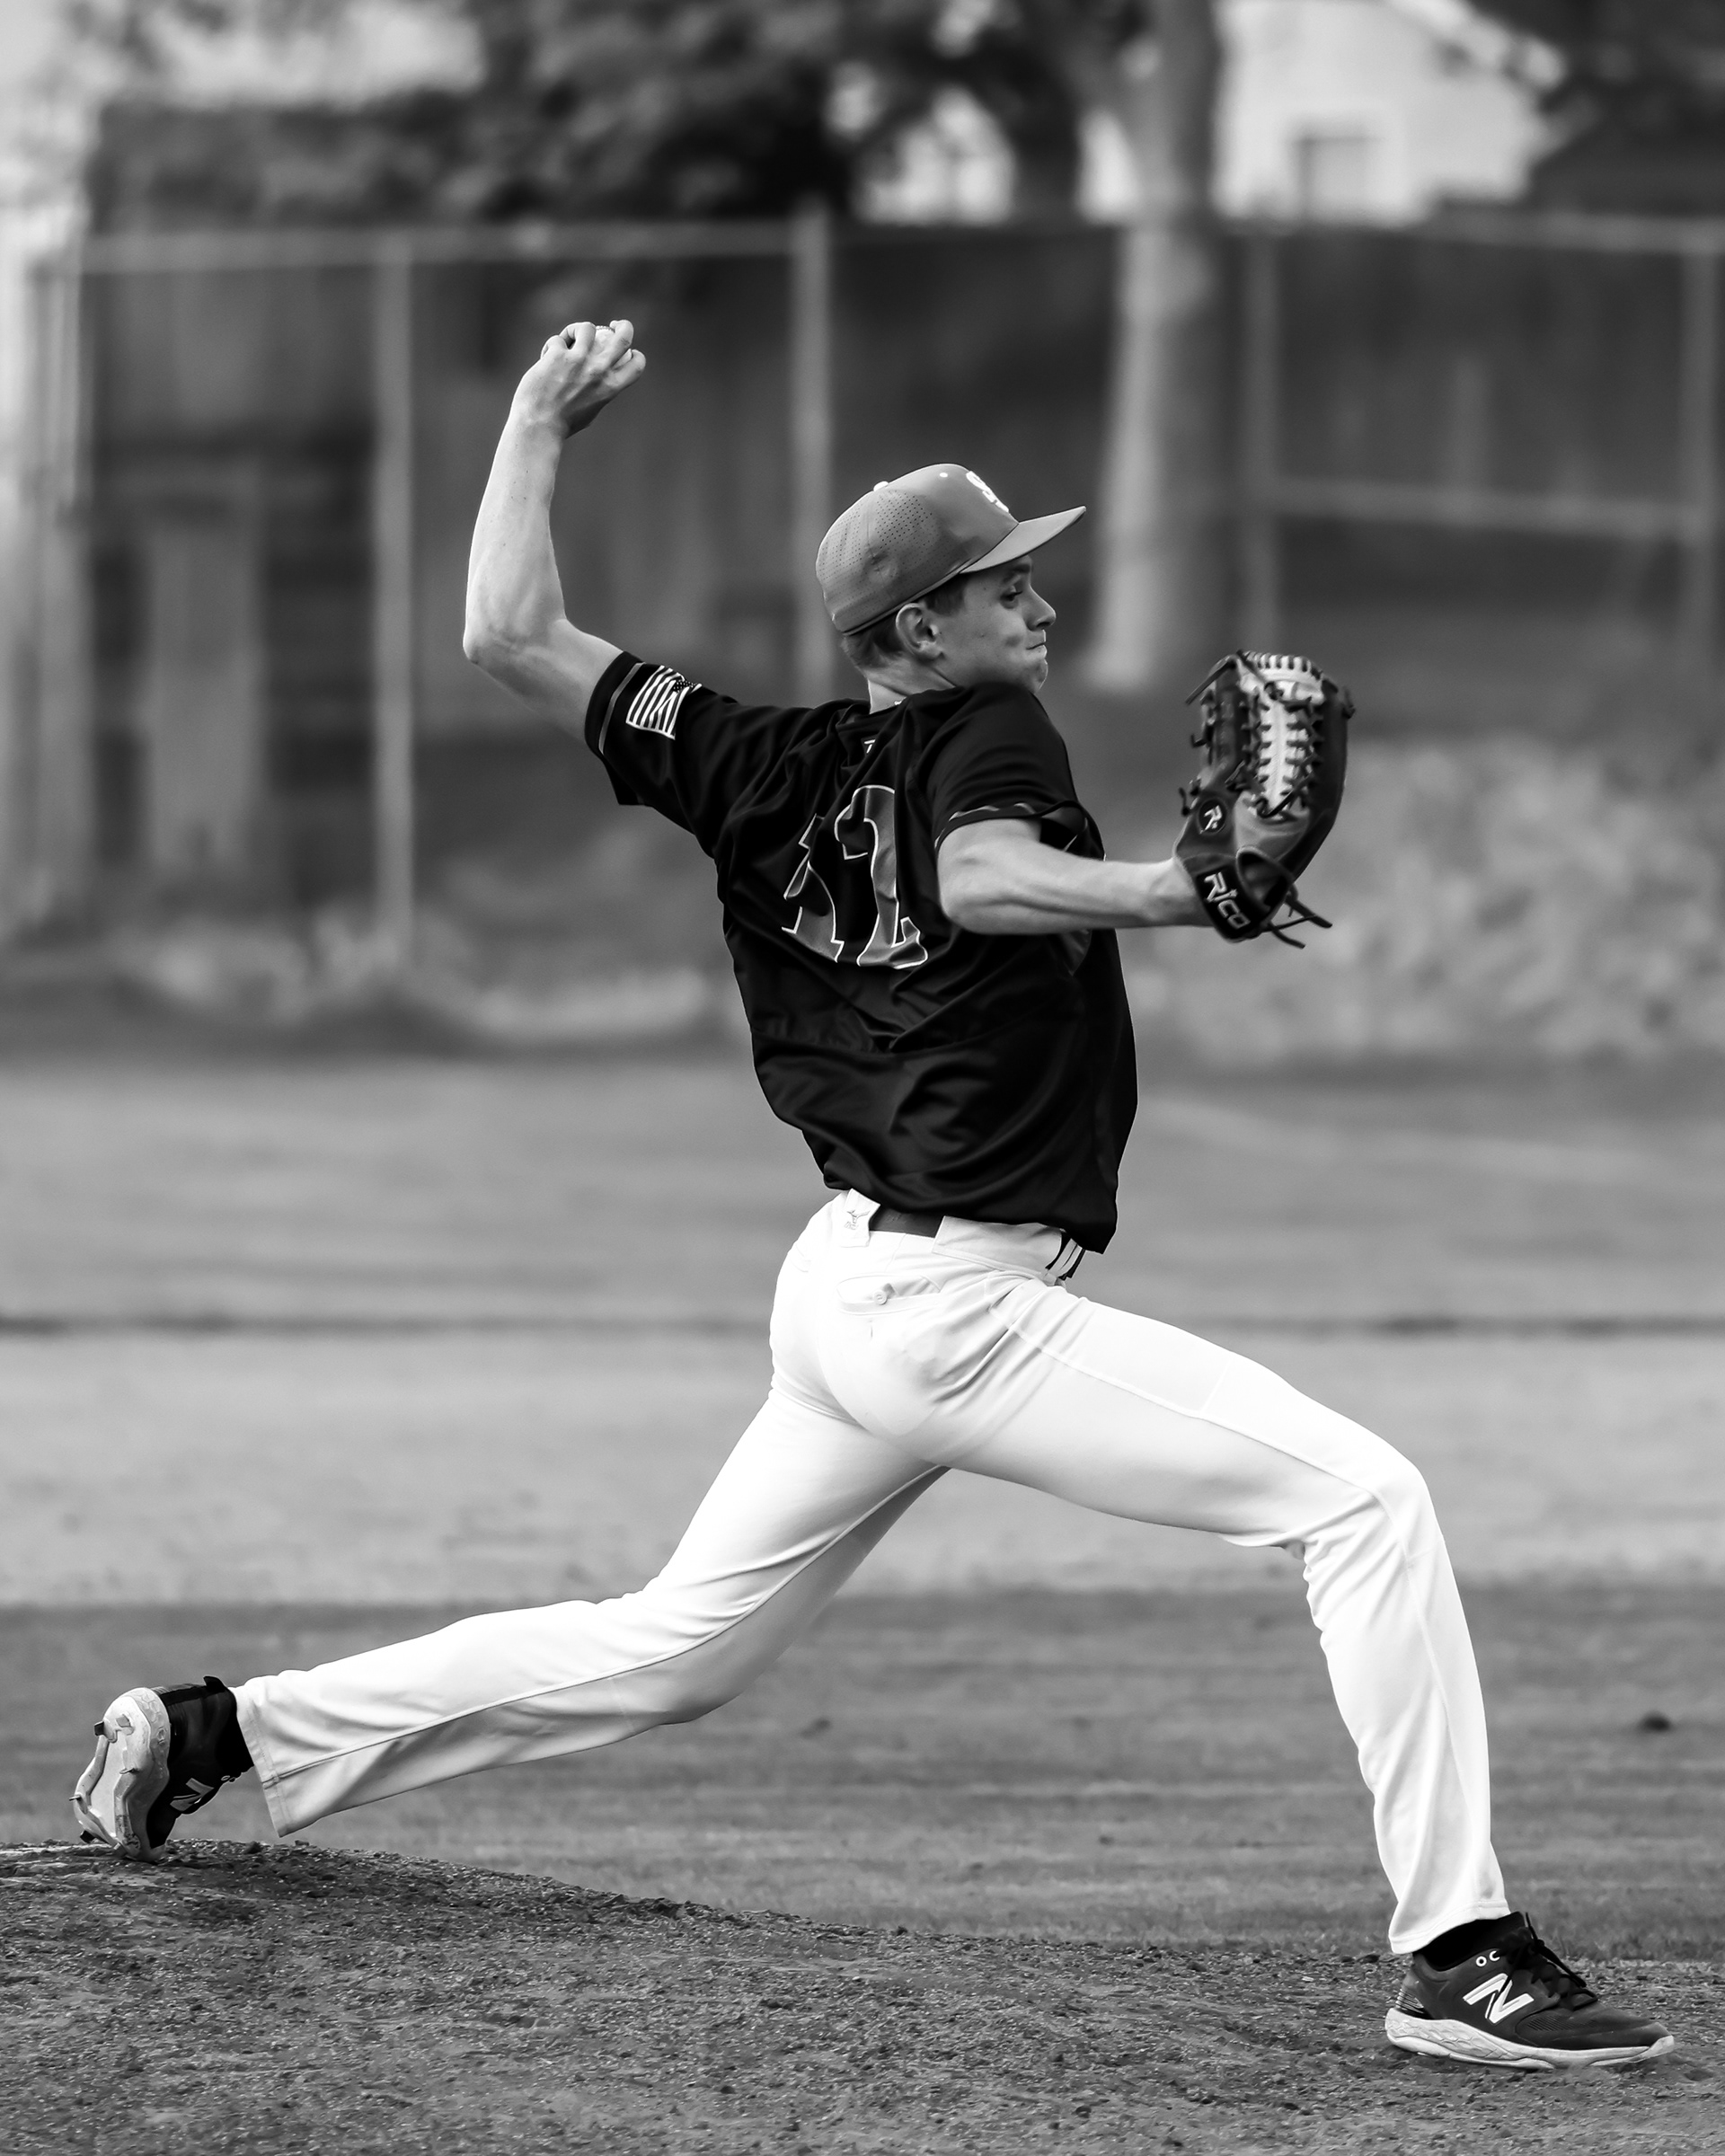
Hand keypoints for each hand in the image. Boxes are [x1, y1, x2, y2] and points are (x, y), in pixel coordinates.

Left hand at [513, 318, 646, 438]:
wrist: (540, 425)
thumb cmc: (563, 423)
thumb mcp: (591, 409)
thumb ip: (599, 391)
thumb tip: (602, 381)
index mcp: (611, 387)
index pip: (638, 364)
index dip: (636, 354)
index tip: (628, 351)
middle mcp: (599, 371)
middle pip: (623, 337)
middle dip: (623, 325)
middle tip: (613, 324)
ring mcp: (579, 360)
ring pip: (587, 327)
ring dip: (578, 330)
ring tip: (569, 340)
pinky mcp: (558, 355)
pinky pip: (557, 341)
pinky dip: (551, 347)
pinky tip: (545, 359)